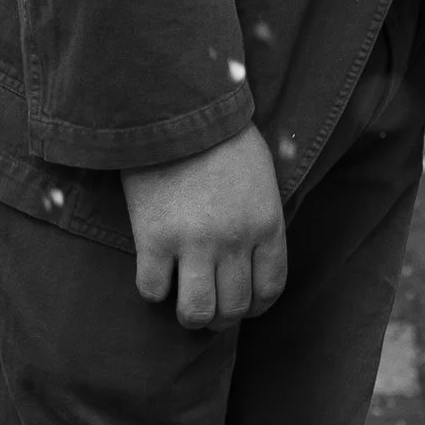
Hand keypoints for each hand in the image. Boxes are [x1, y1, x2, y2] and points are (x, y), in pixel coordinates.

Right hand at [124, 129, 287, 329]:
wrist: (178, 108)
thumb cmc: (223, 137)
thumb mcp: (262, 177)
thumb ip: (261, 219)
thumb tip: (252, 257)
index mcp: (267, 224)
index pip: (270, 289)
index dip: (256, 306)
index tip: (243, 303)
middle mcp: (235, 241)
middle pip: (234, 308)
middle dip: (222, 316)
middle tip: (209, 306)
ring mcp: (195, 243)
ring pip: (197, 313)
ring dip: (191, 315)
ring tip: (182, 300)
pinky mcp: (155, 239)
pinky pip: (153, 291)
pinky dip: (154, 290)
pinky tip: (154, 271)